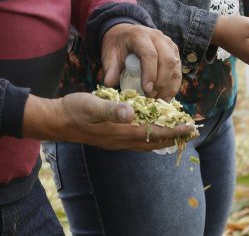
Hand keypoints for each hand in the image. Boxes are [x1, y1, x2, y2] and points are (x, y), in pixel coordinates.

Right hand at [22, 93, 194, 150]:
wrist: (57, 121)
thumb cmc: (74, 110)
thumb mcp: (92, 104)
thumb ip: (111, 108)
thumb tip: (131, 112)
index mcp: (121, 131)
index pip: (155, 133)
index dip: (174, 130)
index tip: (191, 126)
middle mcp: (121, 140)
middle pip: (155, 142)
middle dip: (174, 136)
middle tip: (190, 130)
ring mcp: (116, 141)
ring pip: (147, 143)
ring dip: (163, 138)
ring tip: (176, 131)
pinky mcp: (111, 138)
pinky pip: (137, 140)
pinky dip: (150, 136)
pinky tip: (150, 129)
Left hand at [100, 23, 181, 99]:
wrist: (125, 33)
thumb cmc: (117, 45)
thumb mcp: (109, 54)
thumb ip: (110, 68)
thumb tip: (109, 84)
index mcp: (140, 35)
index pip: (150, 54)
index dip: (150, 73)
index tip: (146, 90)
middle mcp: (157, 37)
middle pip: (167, 60)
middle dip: (161, 82)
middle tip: (151, 97)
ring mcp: (168, 43)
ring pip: (175, 66)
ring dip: (169, 85)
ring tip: (157, 99)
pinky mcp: (174, 51)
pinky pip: (178, 70)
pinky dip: (174, 85)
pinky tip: (165, 96)